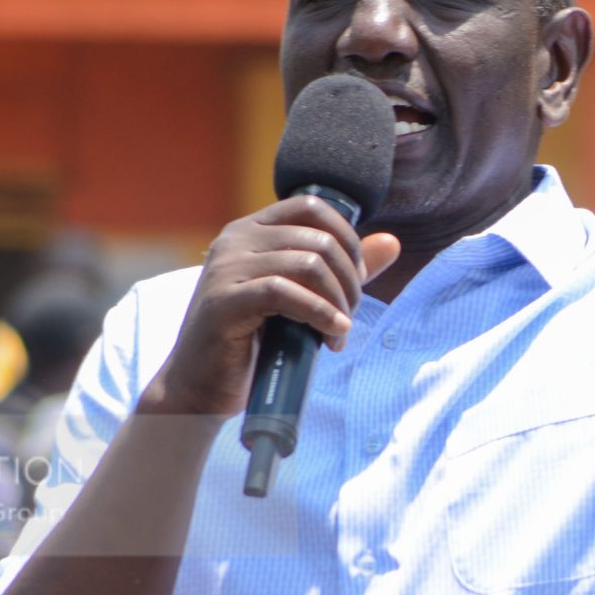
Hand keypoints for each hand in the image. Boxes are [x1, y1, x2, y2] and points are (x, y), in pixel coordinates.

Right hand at [145, 197, 400, 419]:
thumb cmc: (252, 343)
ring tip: (339, 331)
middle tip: (349, 315)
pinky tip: (332, 335)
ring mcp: (226, 268)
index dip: (347, 238)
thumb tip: (392, 242)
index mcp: (251, 230)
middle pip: (318, 239)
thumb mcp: (301, 298)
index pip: (312, 206)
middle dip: (349, 280)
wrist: (201, 387)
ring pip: (308, 264)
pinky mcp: (224, 301)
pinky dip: (319, 314)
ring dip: (338, 301)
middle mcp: (235, 240)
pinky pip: (285, 293)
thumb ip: (340, 269)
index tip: (355, 277)